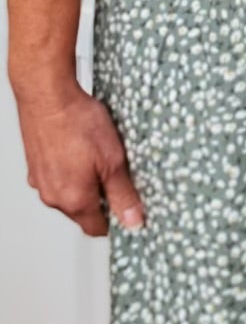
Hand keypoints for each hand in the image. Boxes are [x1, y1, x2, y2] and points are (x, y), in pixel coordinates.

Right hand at [13, 73, 142, 237]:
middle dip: (100, 200)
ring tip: (97, 158)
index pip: (96, 228)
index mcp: (74, 200)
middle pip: (82, 213)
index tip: (126, 210)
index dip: (114, 222)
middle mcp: (53, 196)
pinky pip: (56, 177)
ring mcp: (41, 180)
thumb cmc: (77, 121)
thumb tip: (133, 221)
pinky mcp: (35, 165)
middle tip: (116, 176)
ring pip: (68, 194)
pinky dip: (69, 170)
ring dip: (84, 184)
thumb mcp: (113, 159)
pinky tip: (79, 149)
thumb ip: (123, 194)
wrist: (47, 95)